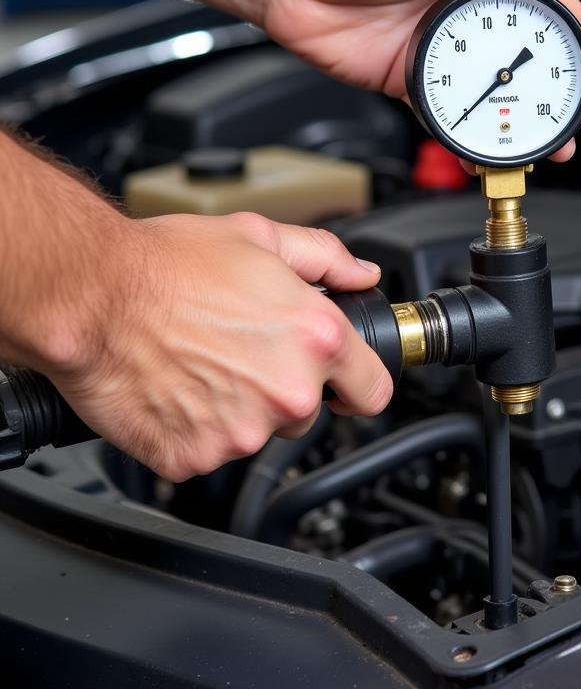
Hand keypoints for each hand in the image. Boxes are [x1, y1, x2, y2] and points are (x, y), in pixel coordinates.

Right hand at [45, 212, 390, 481]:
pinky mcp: (194, 458)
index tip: (343, 381)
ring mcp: (240, 432)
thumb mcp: (261, 236)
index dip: (357, 383)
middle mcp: (287, 391)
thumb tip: (361, 275)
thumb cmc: (169, 264)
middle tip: (241, 351)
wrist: (92, 295)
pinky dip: (195, 429)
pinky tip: (176, 388)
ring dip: (239, 409)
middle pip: (308, 412)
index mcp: (316, 338)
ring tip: (201, 363)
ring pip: (258, 433)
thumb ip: (326, 258)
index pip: (373, 390)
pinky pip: (208, 451)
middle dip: (284, 387)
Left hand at [262, 0, 580, 161]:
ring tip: (555, 144)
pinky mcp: (410, 78)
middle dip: (565, 86)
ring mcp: (439, 48)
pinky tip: (493, 149)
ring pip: (496, 88)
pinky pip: (449, 111)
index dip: (577, 29)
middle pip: (528, 52)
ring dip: (526, 116)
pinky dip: (472, 133)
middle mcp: (461, 10)